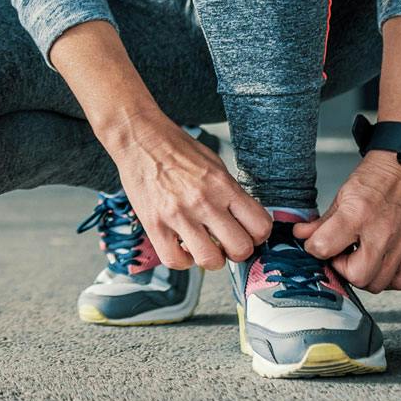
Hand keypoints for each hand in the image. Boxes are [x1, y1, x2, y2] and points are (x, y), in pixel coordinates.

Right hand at [111, 118, 271, 270]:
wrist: (140, 139)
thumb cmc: (176, 148)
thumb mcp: (215, 164)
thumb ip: (231, 192)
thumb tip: (244, 218)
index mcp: (223, 185)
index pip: (260, 226)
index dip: (257, 235)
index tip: (247, 233)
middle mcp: (204, 201)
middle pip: (240, 249)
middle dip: (237, 251)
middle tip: (227, 244)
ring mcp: (178, 215)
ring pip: (210, 260)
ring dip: (211, 259)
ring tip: (204, 247)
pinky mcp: (154, 224)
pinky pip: (175, 260)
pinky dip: (182, 261)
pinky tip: (182, 248)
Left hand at [293, 153, 400, 291]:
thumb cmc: (374, 180)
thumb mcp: (341, 195)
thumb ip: (321, 221)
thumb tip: (302, 236)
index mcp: (357, 215)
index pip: (324, 247)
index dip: (314, 248)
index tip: (316, 244)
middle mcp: (382, 233)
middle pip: (357, 276)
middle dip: (342, 269)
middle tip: (340, 254)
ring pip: (378, 283)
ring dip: (363, 275)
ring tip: (359, 257)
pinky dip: (387, 278)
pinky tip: (378, 263)